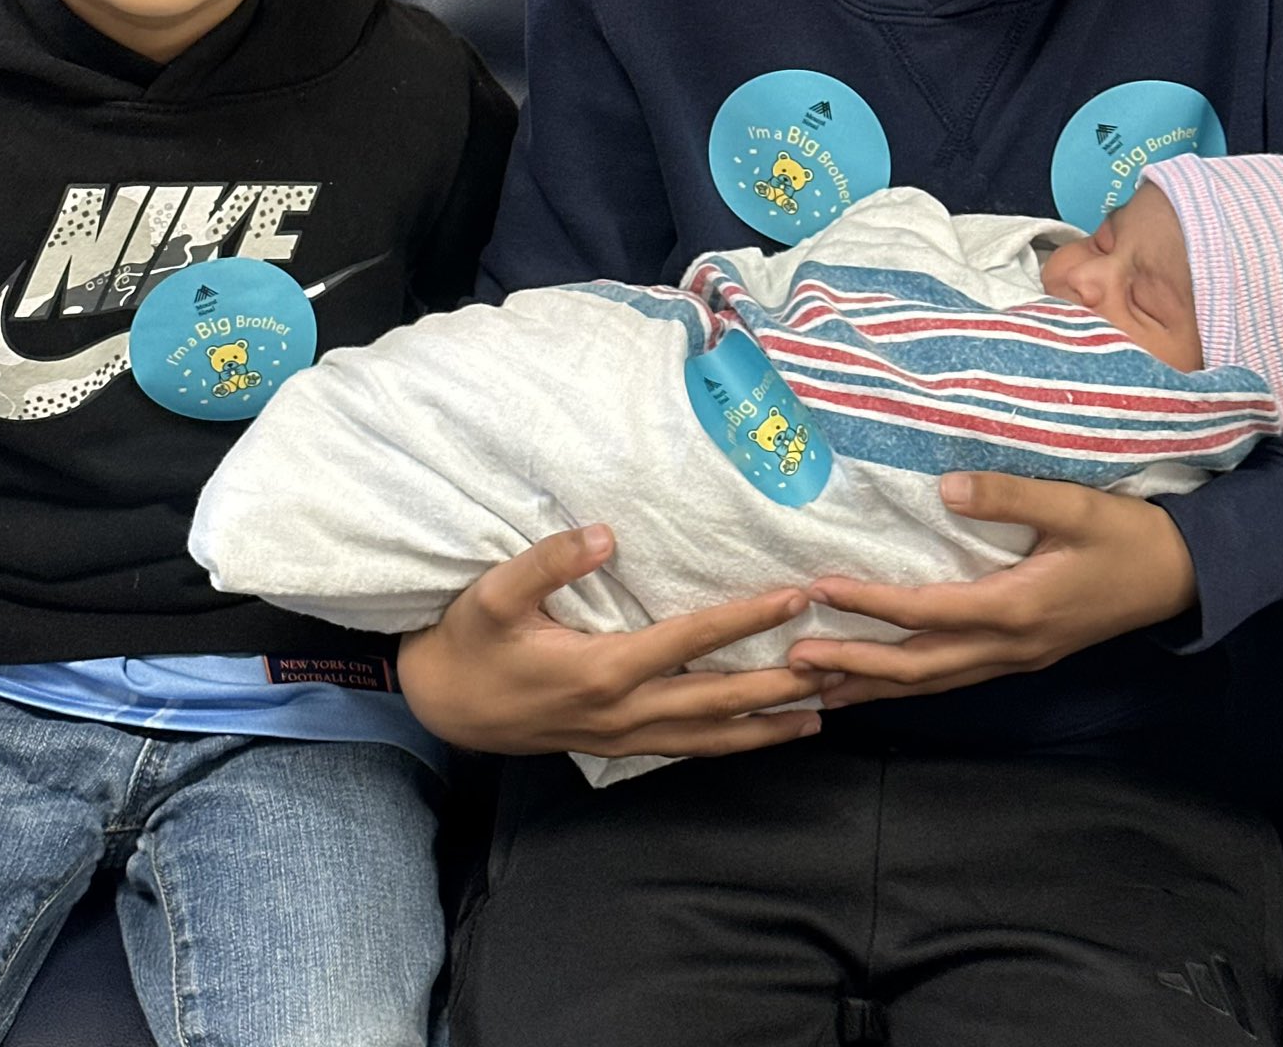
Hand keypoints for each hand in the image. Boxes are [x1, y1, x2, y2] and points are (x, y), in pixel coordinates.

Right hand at [397, 523, 824, 756]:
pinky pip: (689, 748)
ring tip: (824, 712)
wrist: (444, 707)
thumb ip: (548, 562)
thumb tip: (604, 534)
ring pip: (711, 737)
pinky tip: (764, 734)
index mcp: (602, 670)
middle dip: (781, 681)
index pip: (691, 640)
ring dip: (768, 724)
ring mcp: (624, 736)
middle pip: (719, 700)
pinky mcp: (620, 744)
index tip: (795, 599)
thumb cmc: (471, 642)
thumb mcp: (494, 594)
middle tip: (838, 663)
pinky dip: (734, 743)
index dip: (746, 619)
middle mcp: (624, 712)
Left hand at [788, 472, 1197, 703]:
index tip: (820, 589)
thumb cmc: (1127, 534)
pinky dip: (909, 683)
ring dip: (874, 683)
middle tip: (792, 662)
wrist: (1182, 576)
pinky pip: (952, 677)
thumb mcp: (1075, 505)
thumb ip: (1011, 494)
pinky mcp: (1021, 655)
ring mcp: (1015, 658)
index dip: (870, 604)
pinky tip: (879, 680)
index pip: (927, 614)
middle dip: (854, 665)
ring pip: (932, 683)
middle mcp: (1009, 646)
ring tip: (817, 685)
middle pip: (919, 669)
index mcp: (1017, 609)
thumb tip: (948, 488)